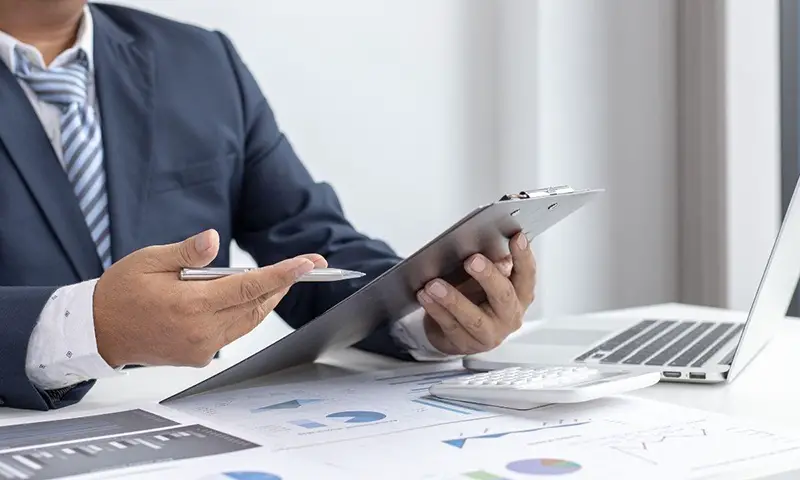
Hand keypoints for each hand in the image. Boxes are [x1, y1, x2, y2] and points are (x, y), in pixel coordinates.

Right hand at [93, 229, 326, 367]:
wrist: (98, 332)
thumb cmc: (121, 291)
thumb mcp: (150, 260)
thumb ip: (188, 252)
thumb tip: (214, 240)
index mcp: (191, 306)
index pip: (249, 287)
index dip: (283, 274)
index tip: (308, 263)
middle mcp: (202, 331)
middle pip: (257, 304)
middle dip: (284, 283)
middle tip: (308, 264)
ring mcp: (202, 348)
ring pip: (249, 320)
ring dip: (268, 298)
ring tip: (286, 276)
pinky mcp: (200, 356)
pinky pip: (234, 331)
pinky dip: (247, 312)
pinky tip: (251, 296)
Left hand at [416, 232, 535, 354]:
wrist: (459, 333)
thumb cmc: (477, 300)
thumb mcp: (486, 280)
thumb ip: (490, 264)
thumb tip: (481, 244)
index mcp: (520, 296)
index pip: (527, 275)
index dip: (524, 256)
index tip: (516, 237)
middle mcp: (509, 316)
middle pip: (504, 296)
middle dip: (488, 276)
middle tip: (472, 260)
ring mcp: (489, 334)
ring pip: (474, 318)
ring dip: (453, 299)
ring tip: (434, 284)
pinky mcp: (465, 344)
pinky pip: (450, 326)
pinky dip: (436, 309)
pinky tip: (425, 296)